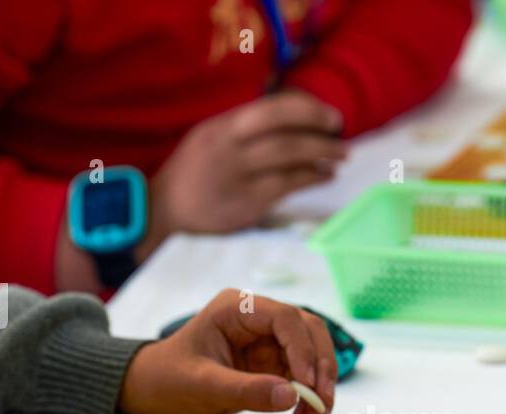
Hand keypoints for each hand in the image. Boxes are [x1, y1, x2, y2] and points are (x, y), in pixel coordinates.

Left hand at [119, 289, 336, 413]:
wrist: (154, 392)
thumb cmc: (169, 380)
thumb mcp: (203, 386)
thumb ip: (245, 390)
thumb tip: (291, 396)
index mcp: (237, 308)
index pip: (286, 319)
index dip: (303, 350)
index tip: (307, 386)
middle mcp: (258, 318)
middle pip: (308, 333)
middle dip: (320, 369)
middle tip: (321, 405)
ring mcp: (267, 340)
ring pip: (312, 356)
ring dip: (320, 387)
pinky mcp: (272, 363)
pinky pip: (302, 376)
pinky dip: (309, 398)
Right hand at [148, 90, 346, 237]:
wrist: (164, 213)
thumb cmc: (194, 176)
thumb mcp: (211, 140)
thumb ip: (244, 130)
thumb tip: (292, 122)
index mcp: (221, 127)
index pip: (269, 108)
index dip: (304, 108)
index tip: (326, 113)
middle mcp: (228, 146)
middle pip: (280, 127)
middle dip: (316, 125)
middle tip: (340, 129)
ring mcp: (236, 175)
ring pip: (286, 155)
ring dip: (321, 153)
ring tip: (341, 155)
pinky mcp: (245, 203)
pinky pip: (286, 185)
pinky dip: (311, 178)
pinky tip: (325, 176)